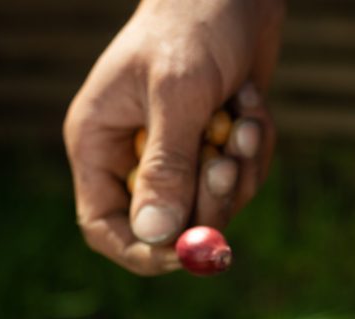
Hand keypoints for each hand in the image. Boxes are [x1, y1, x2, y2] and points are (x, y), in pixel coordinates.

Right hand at [64, 0, 283, 274]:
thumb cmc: (192, 28)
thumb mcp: (177, 95)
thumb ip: (168, 164)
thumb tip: (156, 234)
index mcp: (100, 143)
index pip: (105, 225)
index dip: (142, 250)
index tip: (186, 255)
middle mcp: (135, 156)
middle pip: (169, 225)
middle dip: (209, 200)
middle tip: (228, 161)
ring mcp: (179, 153)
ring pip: (213, 205)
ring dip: (239, 168)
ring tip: (243, 117)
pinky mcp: (216, 146)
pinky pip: (241, 178)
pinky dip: (254, 149)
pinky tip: (251, 106)